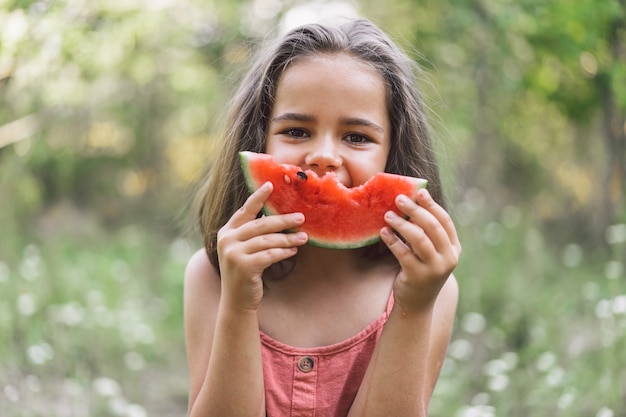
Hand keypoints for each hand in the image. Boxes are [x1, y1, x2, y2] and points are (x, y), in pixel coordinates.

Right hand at [216, 182, 307, 310]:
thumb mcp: (245, 249)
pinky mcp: (244, 266)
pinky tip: (294, 250)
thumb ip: (253, 233)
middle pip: (260, 224)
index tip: (271, 184)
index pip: (245, 210)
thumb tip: (277, 215)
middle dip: (283, 219)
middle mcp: (227, 240)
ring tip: (303, 236)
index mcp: (227, 232)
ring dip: (288, 238)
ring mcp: (234, 253)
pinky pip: (270, 255)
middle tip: (301, 216)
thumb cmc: (246, 272)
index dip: (258, 197)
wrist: (237, 301)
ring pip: (268, 240)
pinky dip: (284, 252)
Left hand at [381, 189, 460, 313]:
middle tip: (399, 199)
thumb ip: (427, 232)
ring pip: (418, 238)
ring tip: (388, 215)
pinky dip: (392, 240)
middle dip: (415, 210)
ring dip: (401, 223)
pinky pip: (403, 253)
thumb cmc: (421, 270)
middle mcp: (449, 258)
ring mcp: (435, 269)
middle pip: (432, 227)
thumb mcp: (430, 252)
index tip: (419, 192)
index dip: (432, 205)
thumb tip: (413, 201)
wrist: (416, 304)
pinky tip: (383, 232)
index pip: (445, 221)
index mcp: (454, 249)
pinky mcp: (418, 276)